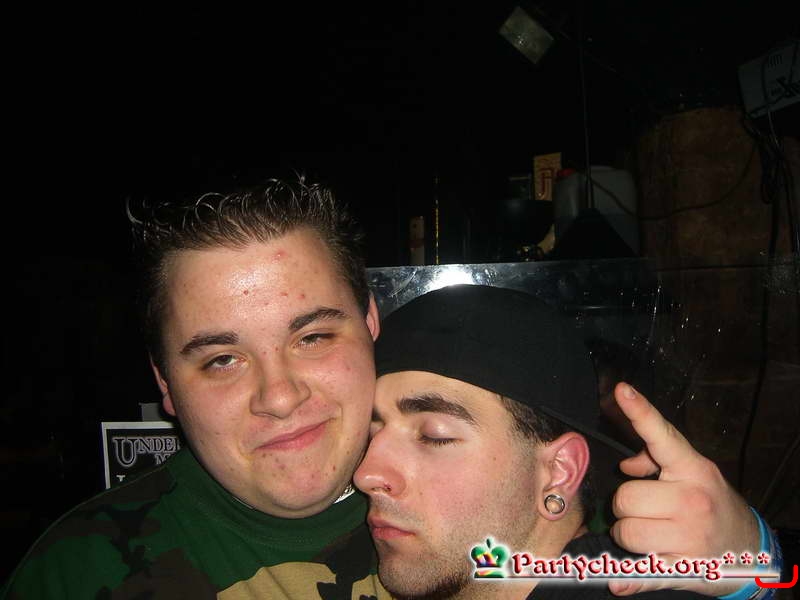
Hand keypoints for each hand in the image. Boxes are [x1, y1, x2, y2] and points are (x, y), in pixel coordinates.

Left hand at [608, 382, 759, 596]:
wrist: (751, 551)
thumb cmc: (712, 506)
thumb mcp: (695, 477)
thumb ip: (657, 462)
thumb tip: (626, 465)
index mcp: (694, 470)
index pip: (663, 436)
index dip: (640, 411)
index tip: (622, 389)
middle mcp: (693, 500)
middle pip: (625, 497)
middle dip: (627, 506)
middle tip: (645, 510)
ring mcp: (689, 537)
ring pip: (625, 531)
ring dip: (628, 535)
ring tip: (650, 533)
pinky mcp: (683, 568)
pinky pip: (641, 570)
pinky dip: (628, 576)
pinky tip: (619, 579)